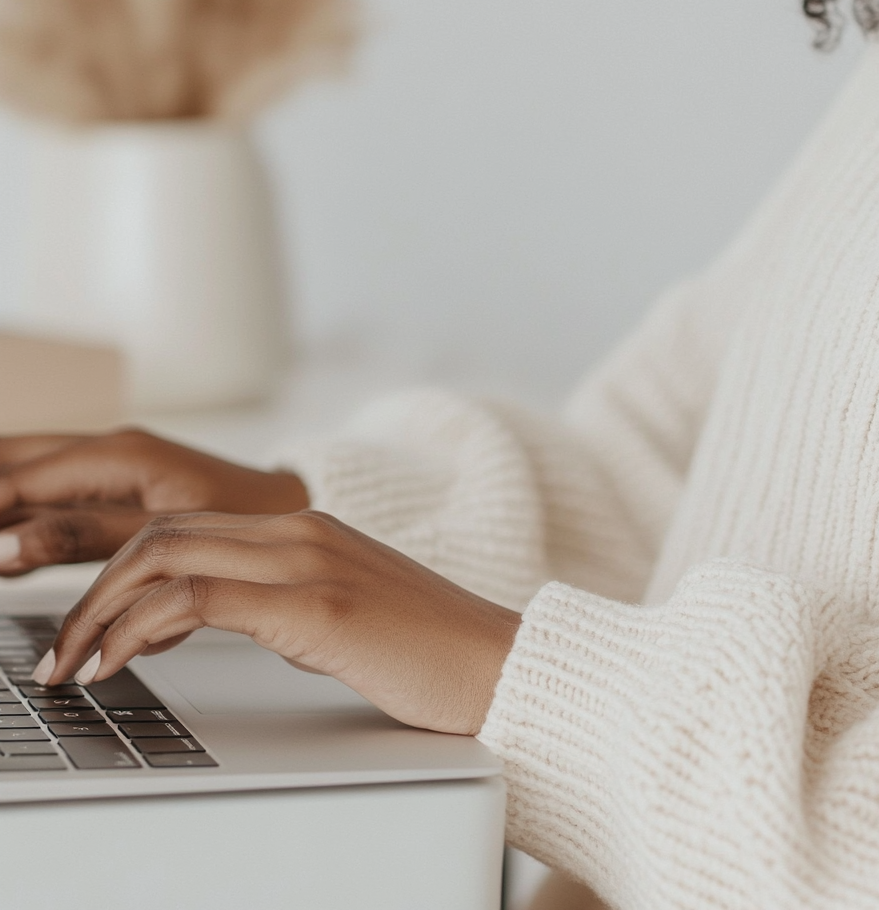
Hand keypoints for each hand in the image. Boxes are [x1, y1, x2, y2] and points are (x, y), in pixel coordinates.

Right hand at [0, 430, 308, 573]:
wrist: (291, 505)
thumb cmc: (243, 513)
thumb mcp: (159, 531)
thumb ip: (82, 536)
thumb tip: (7, 545)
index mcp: (114, 455)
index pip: (13, 479)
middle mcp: (106, 449)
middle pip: (11, 462)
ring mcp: (109, 463)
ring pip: (25, 471)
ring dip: (0, 495)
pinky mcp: (115, 483)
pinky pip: (48, 486)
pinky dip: (16, 502)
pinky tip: (7, 529)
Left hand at [40, 511, 521, 734]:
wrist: (503, 666)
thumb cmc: (431, 654)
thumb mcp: (339, 617)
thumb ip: (278, 601)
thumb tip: (209, 615)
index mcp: (307, 530)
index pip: (187, 526)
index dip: (123, 573)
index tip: (92, 626)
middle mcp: (301, 530)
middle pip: (162, 532)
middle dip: (94, 588)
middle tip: (61, 646)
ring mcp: (309, 559)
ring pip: (167, 553)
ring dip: (101, 608)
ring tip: (75, 661)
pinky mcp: (315, 602)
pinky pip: (198, 595)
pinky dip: (140, 627)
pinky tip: (122, 659)